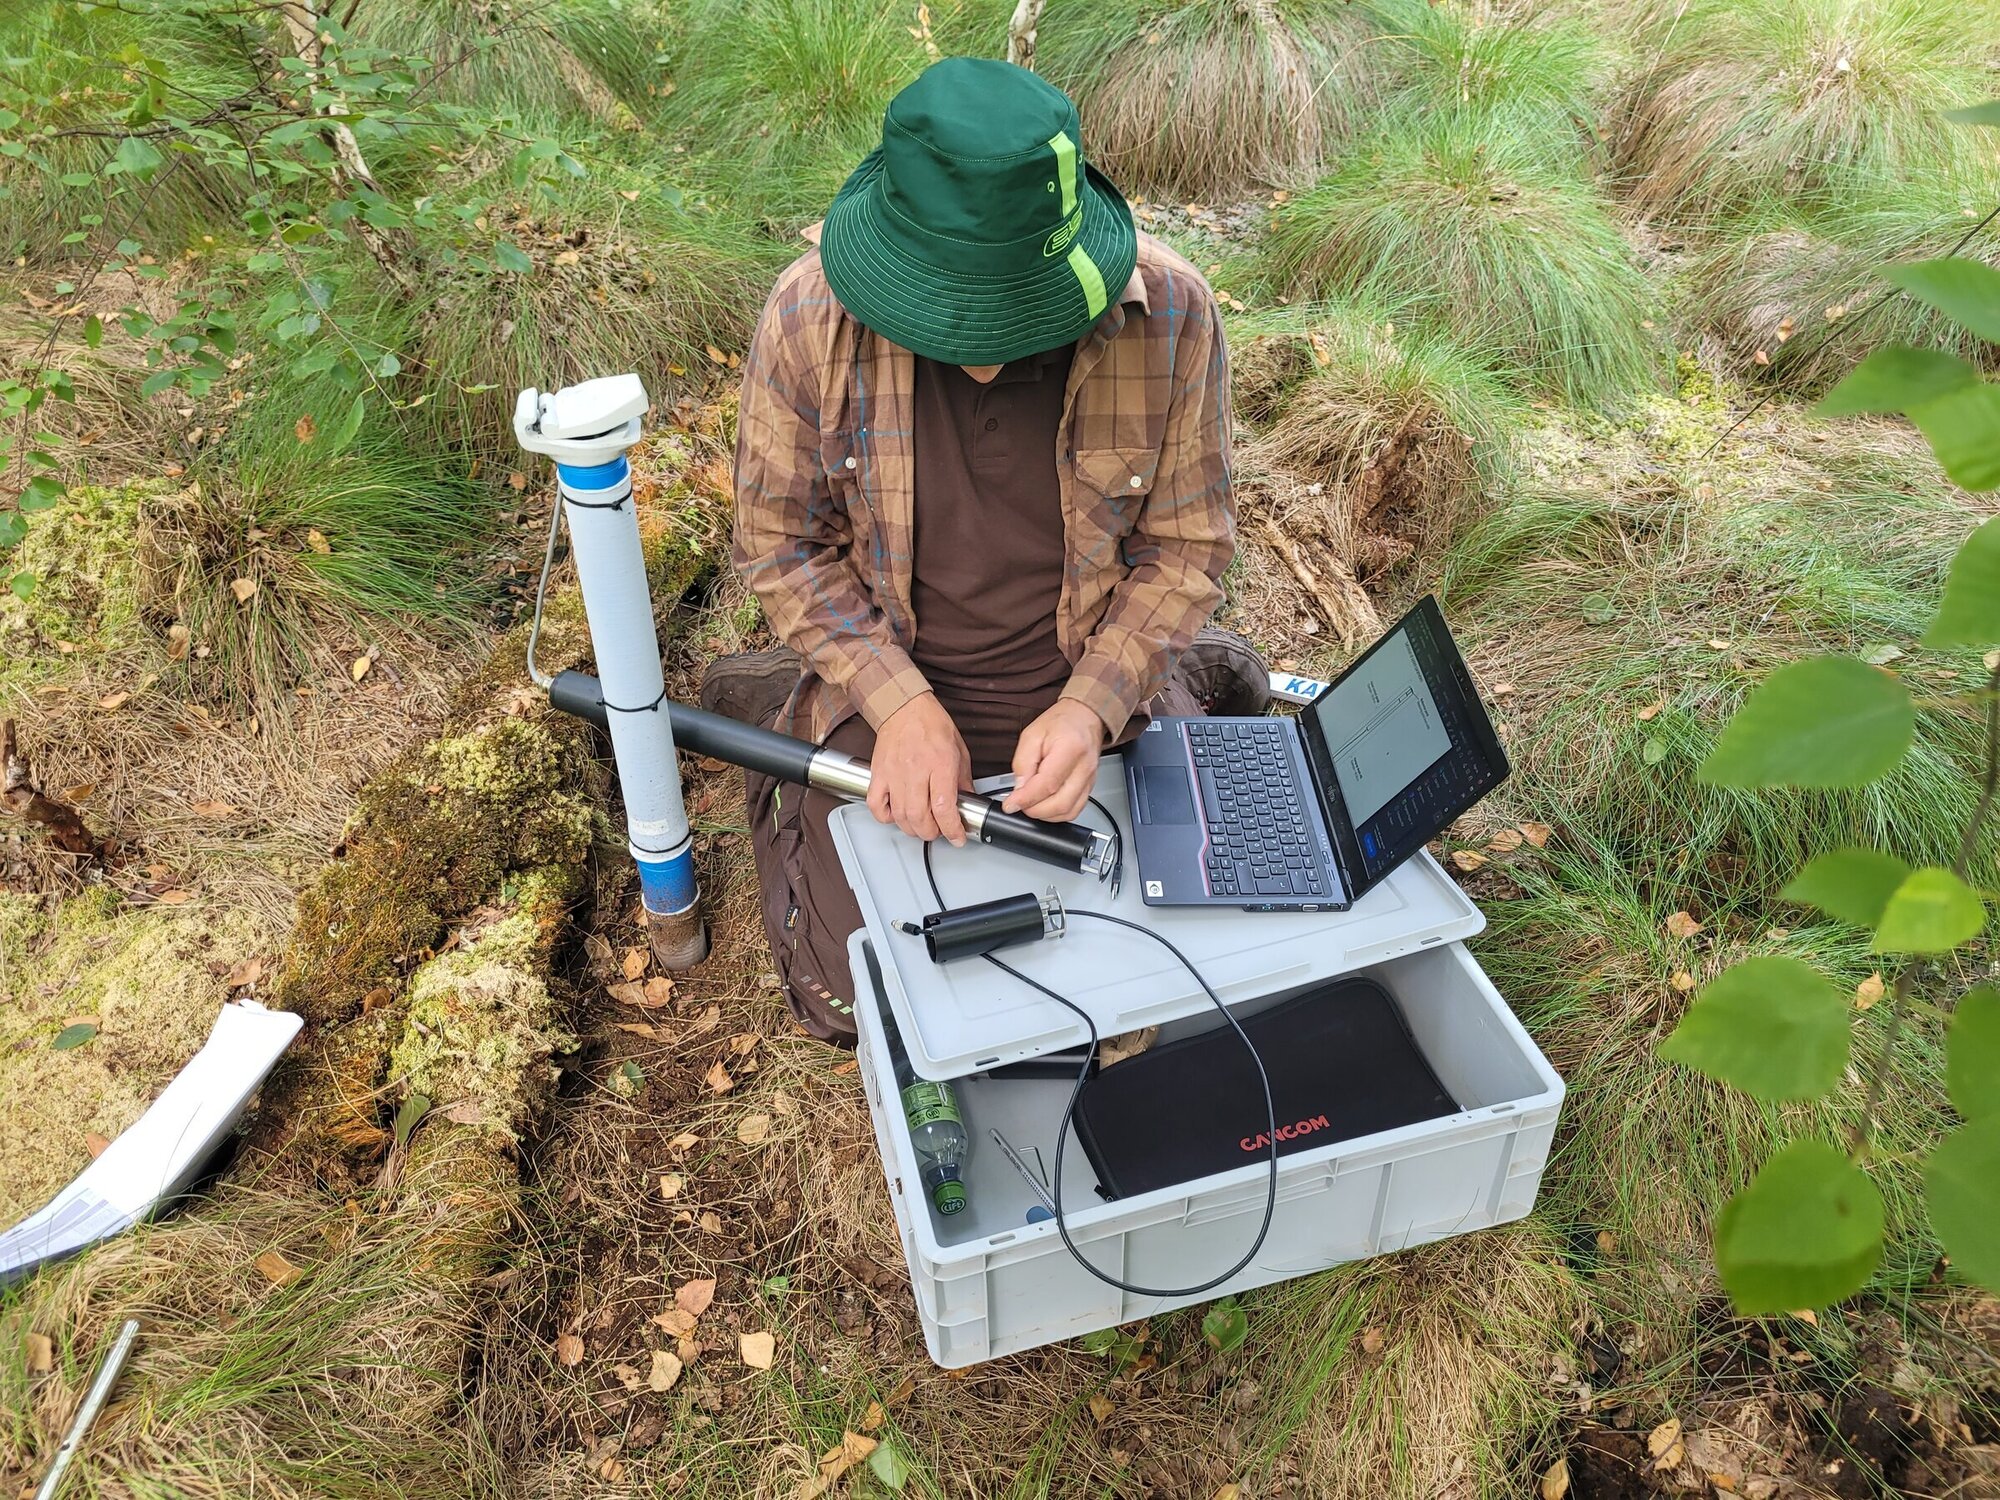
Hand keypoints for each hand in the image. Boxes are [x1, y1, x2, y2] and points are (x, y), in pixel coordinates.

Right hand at [869, 693, 972, 844]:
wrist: (904, 707)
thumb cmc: (931, 724)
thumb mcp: (959, 750)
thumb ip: (963, 779)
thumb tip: (967, 802)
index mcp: (939, 764)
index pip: (944, 807)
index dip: (952, 829)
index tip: (957, 836)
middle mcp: (916, 770)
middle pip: (920, 818)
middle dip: (932, 833)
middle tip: (939, 831)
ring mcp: (894, 774)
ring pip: (900, 816)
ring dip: (912, 828)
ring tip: (922, 825)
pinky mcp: (878, 774)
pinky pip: (877, 805)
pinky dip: (886, 817)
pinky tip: (897, 814)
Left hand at [1005, 699, 1105, 821]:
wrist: (1083, 718)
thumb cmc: (1061, 723)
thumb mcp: (1031, 735)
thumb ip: (1022, 763)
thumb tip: (1018, 789)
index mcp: (1070, 749)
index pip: (1047, 784)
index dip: (1026, 799)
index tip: (1010, 804)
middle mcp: (1084, 767)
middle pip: (1060, 803)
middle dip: (1034, 810)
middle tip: (1019, 803)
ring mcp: (1089, 780)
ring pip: (1068, 811)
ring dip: (1045, 815)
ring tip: (1031, 803)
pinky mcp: (1089, 787)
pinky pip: (1074, 810)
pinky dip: (1057, 814)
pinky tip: (1045, 805)